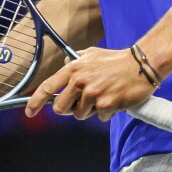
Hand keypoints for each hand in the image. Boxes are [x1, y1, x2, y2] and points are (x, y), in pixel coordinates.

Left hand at [24, 47, 154, 120]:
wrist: (142, 65)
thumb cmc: (116, 60)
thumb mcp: (91, 54)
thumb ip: (75, 60)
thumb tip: (64, 65)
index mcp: (73, 69)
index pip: (48, 87)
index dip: (35, 101)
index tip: (29, 112)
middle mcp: (80, 81)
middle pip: (61, 108)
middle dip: (69, 109)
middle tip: (82, 103)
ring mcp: (93, 94)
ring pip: (80, 115)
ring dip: (90, 110)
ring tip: (103, 97)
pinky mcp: (106, 104)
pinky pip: (99, 117)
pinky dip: (106, 112)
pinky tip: (114, 100)